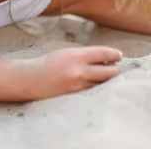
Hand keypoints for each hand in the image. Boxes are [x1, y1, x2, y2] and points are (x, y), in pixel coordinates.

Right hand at [7, 46, 122, 99]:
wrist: (31, 79)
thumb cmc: (48, 64)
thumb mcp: (66, 54)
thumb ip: (84, 56)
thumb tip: (105, 60)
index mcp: (76, 55)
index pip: (104, 54)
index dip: (114, 55)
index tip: (119, 56)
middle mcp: (79, 70)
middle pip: (110, 71)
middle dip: (113, 69)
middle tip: (112, 68)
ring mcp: (78, 85)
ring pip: (103, 83)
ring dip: (105, 80)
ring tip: (102, 76)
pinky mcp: (76, 96)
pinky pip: (93, 92)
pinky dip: (96, 88)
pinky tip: (92, 84)